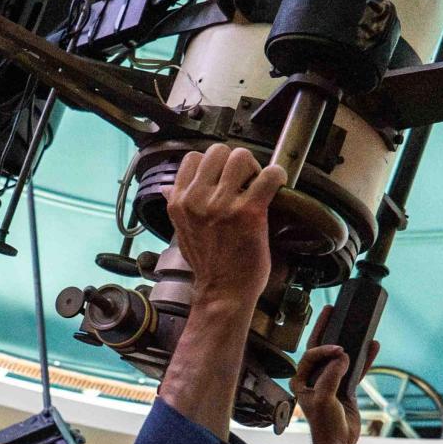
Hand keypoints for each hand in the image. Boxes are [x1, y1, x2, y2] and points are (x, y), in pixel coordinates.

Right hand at [166, 144, 287, 307]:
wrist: (223, 292)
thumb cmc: (207, 265)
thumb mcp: (181, 232)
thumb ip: (177, 206)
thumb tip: (166, 188)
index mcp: (179, 202)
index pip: (193, 158)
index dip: (212, 164)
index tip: (222, 177)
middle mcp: (197, 200)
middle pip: (218, 151)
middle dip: (233, 162)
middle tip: (243, 181)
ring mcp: (223, 205)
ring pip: (241, 158)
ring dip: (254, 168)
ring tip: (257, 185)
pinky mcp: (249, 213)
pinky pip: (268, 176)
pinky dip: (276, 176)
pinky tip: (276, 184)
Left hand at [290, 306, 379, 443]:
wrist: (338, 443)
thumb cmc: (324, 425)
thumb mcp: (323, 399)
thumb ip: (331, 377)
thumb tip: (342, 357)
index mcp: (301, 380)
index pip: (310, 355)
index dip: (323, 348)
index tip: (339, 348)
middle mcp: (314, 378)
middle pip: (321, 347)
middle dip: (326, 328)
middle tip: (332, 310)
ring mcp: (331, 381)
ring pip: (340, 356)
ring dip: (348, 340)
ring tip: (353, 322)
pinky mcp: (346, 388)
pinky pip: (356, 368)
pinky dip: (364, 357)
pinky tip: (372, 345)